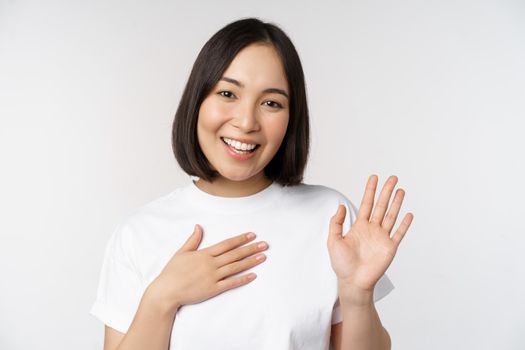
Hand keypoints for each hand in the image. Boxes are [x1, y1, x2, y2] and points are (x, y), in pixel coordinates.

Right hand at [150, 225, 268, 313]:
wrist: (166, 291)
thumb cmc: (172, 272)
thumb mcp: (182, 252)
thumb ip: (193, 240)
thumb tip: (198, 226)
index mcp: (204, 254)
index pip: (227, 244)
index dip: (240, 239)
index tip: (252, 235)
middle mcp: (211, 264)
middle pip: (235, 254)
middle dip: (251, 248)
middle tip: (265, 244)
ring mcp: (213, 277)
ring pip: (235, 267)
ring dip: (250, 262)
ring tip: (263, 257)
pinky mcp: (213, 289)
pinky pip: (231, 283)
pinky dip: (242, 279)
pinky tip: (253, 275)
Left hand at [327, 175, 413, 293]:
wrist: (352, 282)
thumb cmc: (341, 264)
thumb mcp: (333, 240)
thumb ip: (336, 223)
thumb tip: (341, 206)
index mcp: (359, 226)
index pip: (366, 203)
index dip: (370, 190)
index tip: (374, 177)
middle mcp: (372, 229)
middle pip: (381, 206)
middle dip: (386, 191)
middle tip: (393, 178)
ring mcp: (382, 238)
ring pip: (391, 216)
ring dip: (397, 203)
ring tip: (401, 190)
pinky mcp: (390, 248)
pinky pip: (399, 233)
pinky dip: (405, 224)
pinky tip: (409, 214)